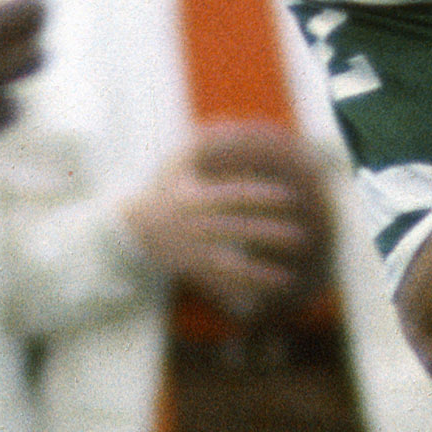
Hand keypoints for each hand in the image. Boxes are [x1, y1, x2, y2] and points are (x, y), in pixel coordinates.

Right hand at [123, 122, 329, 317]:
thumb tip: (234, 124)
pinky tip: (259, 306)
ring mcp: (193, 252)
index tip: (289, 197)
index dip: (262, 196)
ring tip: (287, 279)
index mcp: (195, 198)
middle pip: (238, 231)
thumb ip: (206, 141)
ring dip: (259, 275)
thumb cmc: (163, 189)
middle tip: (300, 236)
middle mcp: (196, 227)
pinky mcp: (191, 271)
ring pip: (229, 266)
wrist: (131, 229)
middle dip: (270, 234)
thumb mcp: (178, 162)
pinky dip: (236, 297)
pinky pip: (217, 286)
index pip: (234, 197)